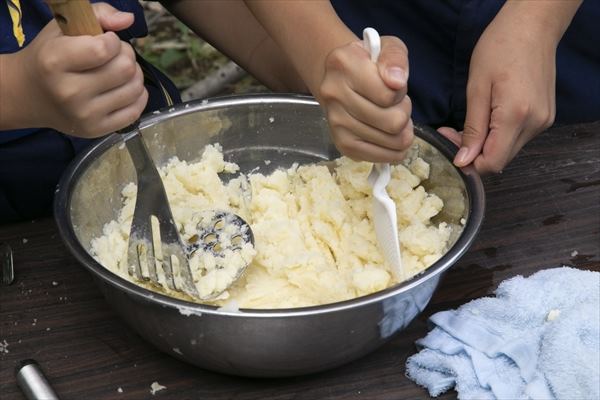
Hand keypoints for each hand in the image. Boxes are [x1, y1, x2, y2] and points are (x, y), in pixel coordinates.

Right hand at [11, 3, 146, 137]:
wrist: (29, 95)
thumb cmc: (50, 57)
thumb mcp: (64, 28)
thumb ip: (98, 14)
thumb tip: (128, 20)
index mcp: (55, 62)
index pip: (104, 49)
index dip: (113, 41)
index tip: (105, 40)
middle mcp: (69, 92)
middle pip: (125, 69)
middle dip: (126, 56)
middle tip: (114, 56)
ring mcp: (84, 115)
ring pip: (135, 89)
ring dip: (134, 75)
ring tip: (119, 71)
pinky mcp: (96, 130)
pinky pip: (135, 111)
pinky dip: (137, 96)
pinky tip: (124, 88)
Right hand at [317, 36, 413, 162]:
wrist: (341, 78)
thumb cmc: (370, 63)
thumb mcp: (387, 48)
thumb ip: (395, 58)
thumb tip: (397, 82)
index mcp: (344, 64)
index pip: (388, 95)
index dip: (400, 92)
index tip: (393, 85)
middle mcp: (334, 94)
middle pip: (392, 122)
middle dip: (404, 113)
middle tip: (395, 105)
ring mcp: (335, 122)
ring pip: (391, 141)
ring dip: (400, 131)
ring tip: (390, 117)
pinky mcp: (342, 143)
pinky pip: (381, 157)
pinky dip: (392, 150)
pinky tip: (387, 135)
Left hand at [440, 2, 560, 173]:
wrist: (532, 26)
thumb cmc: (500, 47)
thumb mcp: (476, 87)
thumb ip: (472, 128)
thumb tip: (464, 160)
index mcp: (516, 116)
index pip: (492, 163)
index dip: (468, 162)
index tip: (449, 141)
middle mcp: (535, 123)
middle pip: (500, 159)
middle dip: (473, 153)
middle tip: (452, 131)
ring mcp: (543, 121)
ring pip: (508, 149)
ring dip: (486, 144)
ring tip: (470, 121)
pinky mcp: (545, 116)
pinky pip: (518, 137)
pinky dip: (499, 134)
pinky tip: (487, 117)